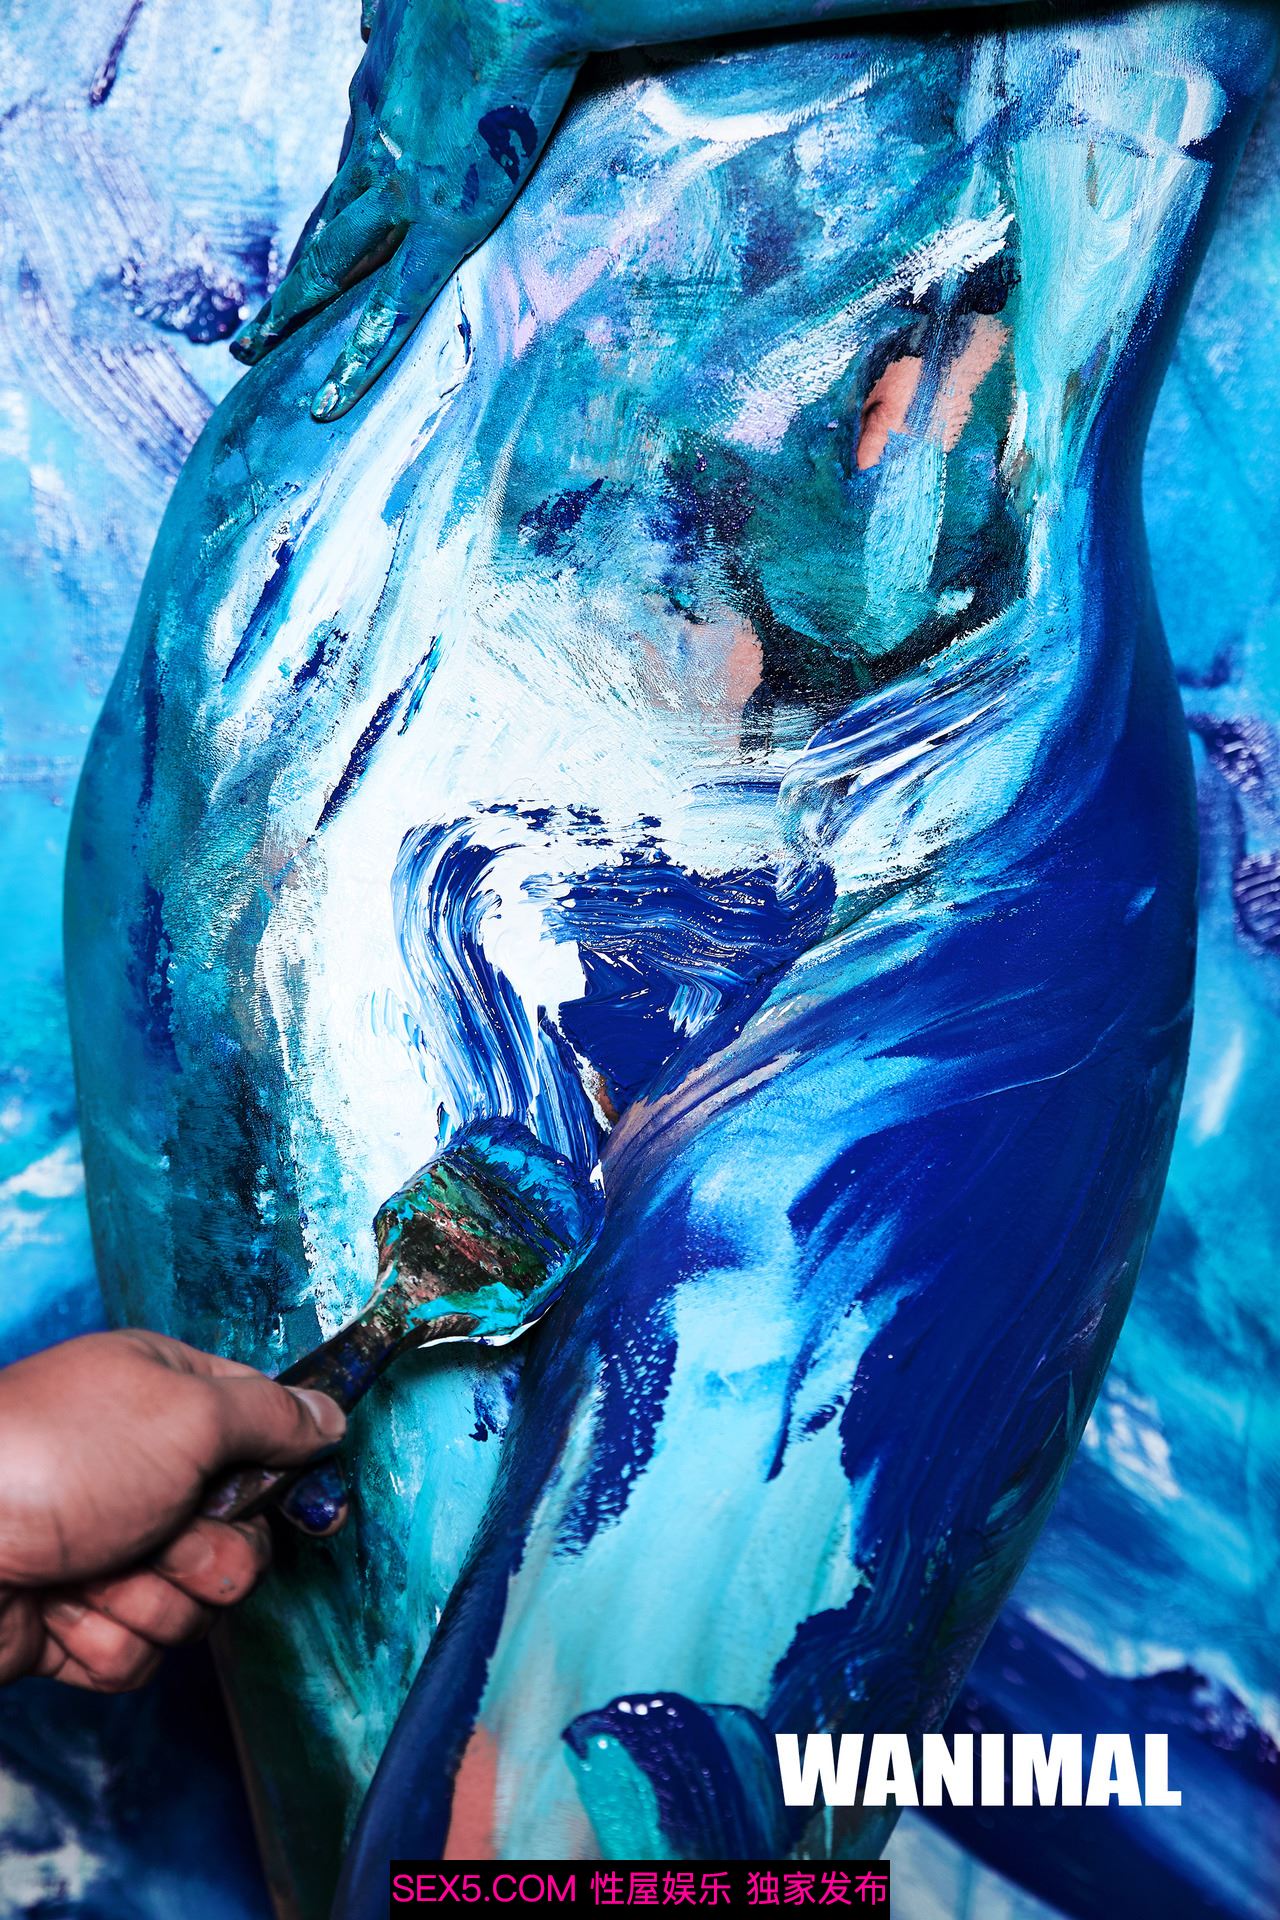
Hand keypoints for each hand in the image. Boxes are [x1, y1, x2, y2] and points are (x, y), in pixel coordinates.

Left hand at [0, 1330, 345, 1691]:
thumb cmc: (57, 1457)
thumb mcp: (186, 1412)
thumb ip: (271, 1416)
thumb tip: (330, 1415)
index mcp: (168, 1402)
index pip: (265, 1433)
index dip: (287, 1472)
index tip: (304, 1499)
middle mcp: (145, 1473)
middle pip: (243, 1536)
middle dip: (211, 1551)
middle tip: (164, 1530)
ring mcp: (111, 1550)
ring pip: (194, 1605)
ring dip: (153, 1598)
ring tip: (96, 1570)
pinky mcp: (78, 1621)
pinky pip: (139, 1654)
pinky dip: (105, 1638)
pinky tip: (61, 1608)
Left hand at [230, 0, 581, 418]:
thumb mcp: (423, 2)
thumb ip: (394, 20)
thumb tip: (369, 21)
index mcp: (379, 95)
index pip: (347, 161)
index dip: (329, 204)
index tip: (317, 233)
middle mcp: (373, 145)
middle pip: (319, 222)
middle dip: (287, 274)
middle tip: (252, 322)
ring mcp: (399, 189)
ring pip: (327, 264)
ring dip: (288, 311)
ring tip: (250, 352)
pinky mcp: (441, 224)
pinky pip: (390, 308)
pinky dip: (357, 359)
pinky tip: (328, 402)